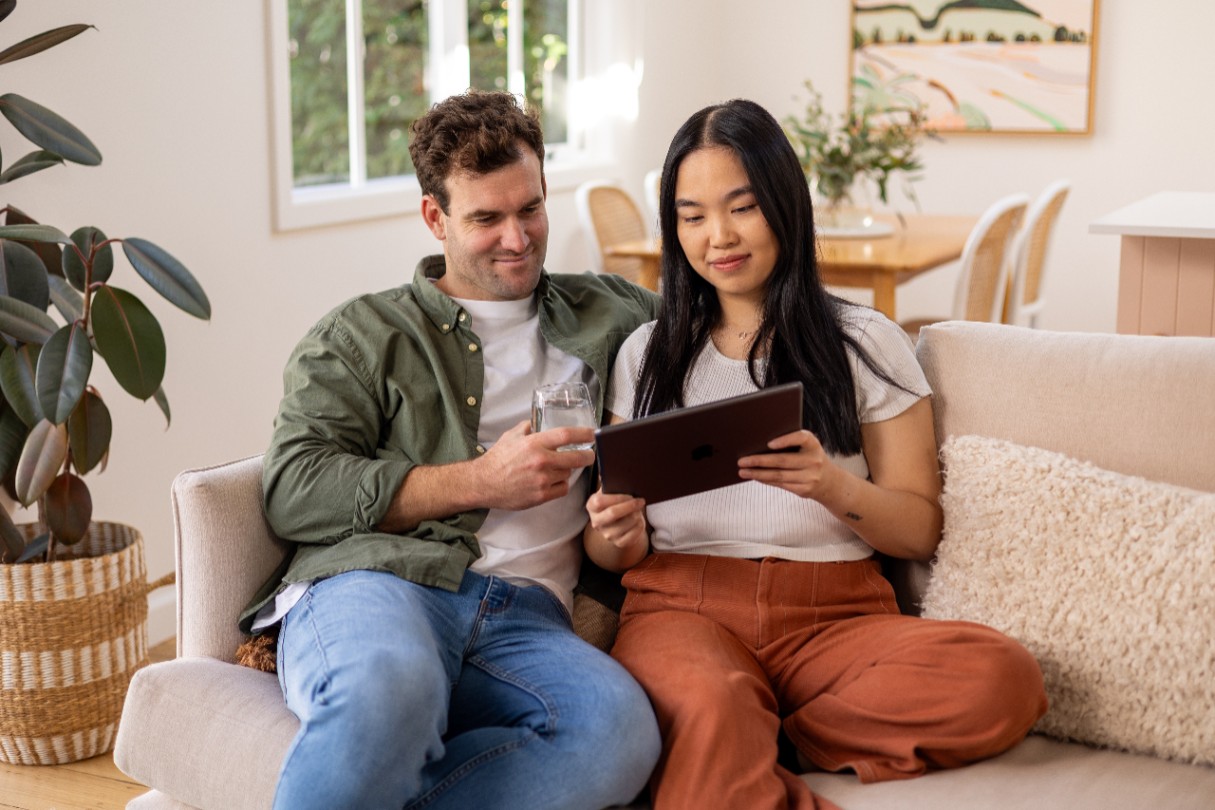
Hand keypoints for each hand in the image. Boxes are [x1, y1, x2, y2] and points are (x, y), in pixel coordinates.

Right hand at [476, 421, 594, 509]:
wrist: (484, 483)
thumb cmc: (497, 459)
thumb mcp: (510, 436)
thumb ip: (527, 427)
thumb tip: (537, 422)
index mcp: (534, 443)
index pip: (566, 435)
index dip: (584, 433)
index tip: (592, 434)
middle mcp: (541, 461)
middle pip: (576, 458)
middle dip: (588, 456)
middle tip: (590, 455)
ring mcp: (542, 480)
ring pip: (568, 474)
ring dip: (567, 470)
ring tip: (558, 468)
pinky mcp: (541, 496)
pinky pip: (562, 489)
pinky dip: (561, 485)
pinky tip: (554, 481)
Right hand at [586, 488, 647, 554]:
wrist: (620, 523)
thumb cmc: (616, 502)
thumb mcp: (610, 491)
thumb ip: (610, 482)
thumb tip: (612, 472)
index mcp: (591, 506)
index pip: (600, 502)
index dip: (617, 497)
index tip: (630, 494)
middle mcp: (596, 522)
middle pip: (612, 513)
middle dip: (629, 506)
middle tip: (641, 501)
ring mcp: (607, 534)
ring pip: (626, 523)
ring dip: (636, 515)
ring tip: (639, 510)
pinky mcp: (619, 543)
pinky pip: (633, 534)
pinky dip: (640, 526)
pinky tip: (639, 521)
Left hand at [737, 429, 835, 500]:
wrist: (829, 481)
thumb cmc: (810, 458)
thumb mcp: (807, 447)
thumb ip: (791, 442)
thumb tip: (759, 444)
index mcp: (813, 444)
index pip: (800, 438)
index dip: (785, 440)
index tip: (769, 443)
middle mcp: (814, 460)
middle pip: (783, 461)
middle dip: (759, 461)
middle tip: (742, 461)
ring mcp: (810, 477)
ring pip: (778, 475)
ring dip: (758, 474)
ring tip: (743, 471)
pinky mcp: (804, 489)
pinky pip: (780, 484)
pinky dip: (766, 480)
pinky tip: (755, 477)